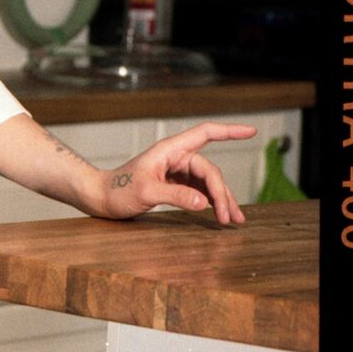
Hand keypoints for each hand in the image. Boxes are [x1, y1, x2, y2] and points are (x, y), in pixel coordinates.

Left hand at [97, 123, 253, 225]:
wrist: (100, 199)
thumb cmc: (117, 191)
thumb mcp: (145, 193)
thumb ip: (175, 195)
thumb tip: (204, 202)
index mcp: (170, 150)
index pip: (206, 133)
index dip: (230, 131)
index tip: (252, 131)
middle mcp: (176, 158)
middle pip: (210, 171)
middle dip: (222, 193)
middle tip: (229, 218)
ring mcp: (176, 171)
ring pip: (207, 183)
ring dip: (221, 200)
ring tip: (233, 220)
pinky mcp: (175, 185)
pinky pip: (199, 191)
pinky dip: (210, 203)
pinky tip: (219, 215)